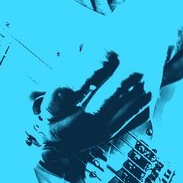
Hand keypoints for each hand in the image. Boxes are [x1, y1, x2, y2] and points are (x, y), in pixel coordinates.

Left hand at [34, 0, 182, 163]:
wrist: (150, 33)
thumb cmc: (109, 38)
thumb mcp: (83, 42)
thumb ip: (60, 70)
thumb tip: (32, 98)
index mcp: (111, 50)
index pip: (80, 81)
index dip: (58, 101)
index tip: (43, 111)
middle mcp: (131, 73)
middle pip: (94, 112)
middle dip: (64, 129)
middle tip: (43, 134)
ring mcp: (142, 93)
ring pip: (105, 128)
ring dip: (74, 143)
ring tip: (50, 149)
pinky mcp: (146, 109)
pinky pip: (115, 132)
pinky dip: (91, 142)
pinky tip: (70, 146)